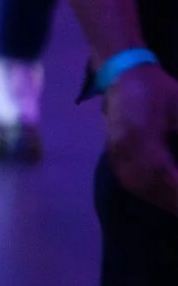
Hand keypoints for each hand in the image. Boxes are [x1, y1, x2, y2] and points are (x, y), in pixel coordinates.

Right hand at [104, 64, 177, 214]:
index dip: (176, 188)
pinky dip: (148, 193)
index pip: (162, 172)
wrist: (123, 76)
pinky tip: (162, 198)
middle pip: (149, 185)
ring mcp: (116, 153)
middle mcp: (125, 149)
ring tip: (176, 208)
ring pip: (138, 186)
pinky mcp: (114, 155)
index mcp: (141, 136)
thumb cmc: (158, 89)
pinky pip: (130, 181)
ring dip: (161, 200)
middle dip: (172, 200)